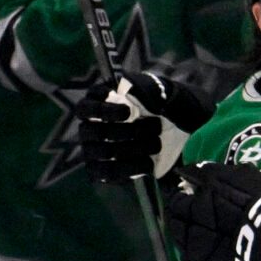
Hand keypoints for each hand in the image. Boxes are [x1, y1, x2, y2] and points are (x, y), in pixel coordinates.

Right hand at [77, 71, 212, 182]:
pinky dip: (130, 168)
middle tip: (153, 127)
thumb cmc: (163, 106)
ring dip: (132, 149)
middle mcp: (91, 126)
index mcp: (97, 102)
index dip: (102, 111)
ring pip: (102, 153)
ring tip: (156, 143)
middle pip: (92, 133)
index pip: (84, 109)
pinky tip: (149, 161)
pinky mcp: (105, 169)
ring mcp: (95, 149)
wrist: (177, 132)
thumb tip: (129, 89)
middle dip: (125, 132)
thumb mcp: (159, 91)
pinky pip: (107, 173)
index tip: (128, 112)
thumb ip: (146, 87)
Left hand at [162, 160, 260, 260]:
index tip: (194, 196)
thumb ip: (209, 173)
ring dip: (193, 241)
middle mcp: (188, 235)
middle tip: (203, 218)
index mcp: (192, 209)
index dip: (185, 197)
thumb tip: (187, 172)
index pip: (175, 201)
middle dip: (185, 220)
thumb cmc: (260, 206)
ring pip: (184, 248)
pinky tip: (215, 259)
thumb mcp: (237, 177)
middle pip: (176, 226)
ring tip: (212, 239)